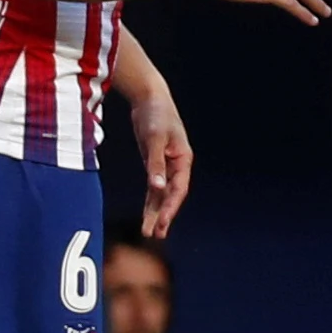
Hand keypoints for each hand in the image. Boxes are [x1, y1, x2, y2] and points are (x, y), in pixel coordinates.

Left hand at [131, 84, 193, 238]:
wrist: (149, 97)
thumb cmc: (155, 114)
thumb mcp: (155, 138)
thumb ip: (155, 164)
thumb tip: (157, 187)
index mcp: (183, 159)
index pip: (178, 189)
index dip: (171, 207)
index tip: (162, 223)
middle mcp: (177, 165)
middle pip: (171, 195)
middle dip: (164, 215)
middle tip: (156, 235)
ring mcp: (166, 165)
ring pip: (162, 194)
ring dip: (156, 212)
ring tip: (150, 232)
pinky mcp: (154, 162)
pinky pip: (154, 187)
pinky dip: (151, 200)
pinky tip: (148, 214)